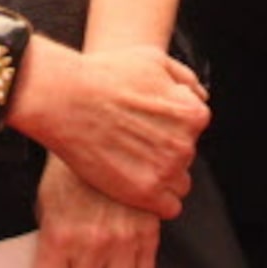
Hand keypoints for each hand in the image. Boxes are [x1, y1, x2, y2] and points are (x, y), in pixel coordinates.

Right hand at [9, 42, 206, 218]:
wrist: (66, 99)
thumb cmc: (106, 76)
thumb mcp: (154, 60)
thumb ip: (184, 79)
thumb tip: (200, 96)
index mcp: (193, 114)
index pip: (193, 129)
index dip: (170, 125)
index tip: (148, 123)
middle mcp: (184, 144)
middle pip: (185, 156)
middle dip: (165, 150)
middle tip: (134, 141)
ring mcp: (165, 171)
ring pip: (179, 183)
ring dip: (161, 176)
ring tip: (131, 162)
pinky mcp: (145, 194)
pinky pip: (169, 207)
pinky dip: (155, 201)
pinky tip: (133, 183)